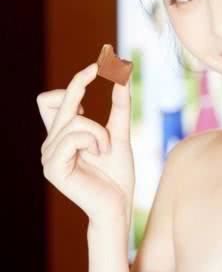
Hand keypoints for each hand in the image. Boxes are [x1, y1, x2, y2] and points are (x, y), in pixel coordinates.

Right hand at [37, 62, 134, 227]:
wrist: (118, 206)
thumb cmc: (118, 175)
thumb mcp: (120, 134)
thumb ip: (119, 107)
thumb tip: (123, 75)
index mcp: (60, 136)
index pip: (50, 99)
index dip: (72, 82)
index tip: (98, 66)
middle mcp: (50, 143)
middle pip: (60, 101)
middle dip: (81, 86)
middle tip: (102, 72)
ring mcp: (48, 155)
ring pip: (74, 120)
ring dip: (99, 131)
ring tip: (105, 149)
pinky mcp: (53, 167)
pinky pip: (73, 136)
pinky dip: (93, 140)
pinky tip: (99, 154)